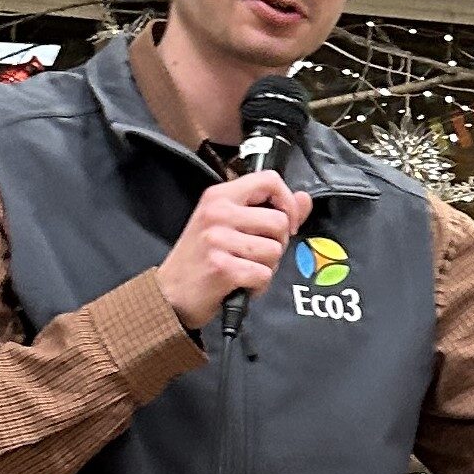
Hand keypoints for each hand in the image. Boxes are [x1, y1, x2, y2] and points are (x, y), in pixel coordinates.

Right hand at [155, 171, 312, 330]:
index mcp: (219, 196)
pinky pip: (264, 274)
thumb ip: (269, 209)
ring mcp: (218, 240)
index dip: (287, 202)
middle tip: (256, 254)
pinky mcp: (222, 268)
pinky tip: (240, 283)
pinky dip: (258, 285)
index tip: (286, 222)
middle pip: (279, 221)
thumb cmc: (201, 258)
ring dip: (267, 267)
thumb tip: (304, 199)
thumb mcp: (228, 225)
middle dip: (277, 243)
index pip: (269, 180)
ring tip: (244, 268)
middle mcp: (217, 213)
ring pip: (274, 250)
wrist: (169, 294)